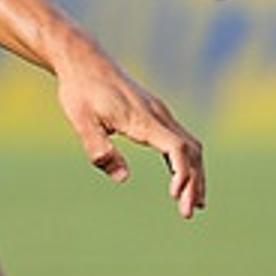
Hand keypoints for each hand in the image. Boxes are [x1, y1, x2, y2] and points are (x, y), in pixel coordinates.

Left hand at [53, 38, 205, 219]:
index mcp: (143, 119)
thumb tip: (122, 177)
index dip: (182, 172)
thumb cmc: (80, 90)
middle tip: (189, 213)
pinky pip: (179, 142)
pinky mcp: (153, 115)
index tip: (177, 195)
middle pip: (190, 150)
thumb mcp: (80, 119)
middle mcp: (158, 115)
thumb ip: (98, 148)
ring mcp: (159, 114)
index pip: (176, 147)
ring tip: (194, 206)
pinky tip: (181, 183)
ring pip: (190, 147)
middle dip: (195, 182)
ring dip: (195, 175)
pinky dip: (185, 164)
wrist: (83, 61)